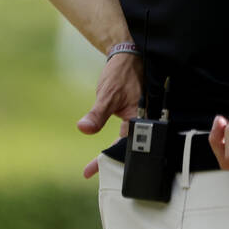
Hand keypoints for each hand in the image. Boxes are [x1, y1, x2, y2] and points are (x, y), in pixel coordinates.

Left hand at [78, 52, 142, 178]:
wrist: (129, 57)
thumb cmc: (120, 74)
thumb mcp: (106, 94)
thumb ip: (97, 114)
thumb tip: (84, 129)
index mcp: (140, 116)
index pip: (123, 145)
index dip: (106, 159)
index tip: (90, 171)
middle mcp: (145, 119)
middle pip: (130, 147)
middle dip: (112, 161)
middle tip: (93, 171)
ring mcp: (143, 116)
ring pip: (131, 141)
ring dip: (115, 152)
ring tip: (100, 163)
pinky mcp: (139, 114)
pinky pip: (130, 133)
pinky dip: (119, 142)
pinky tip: (110, 148)